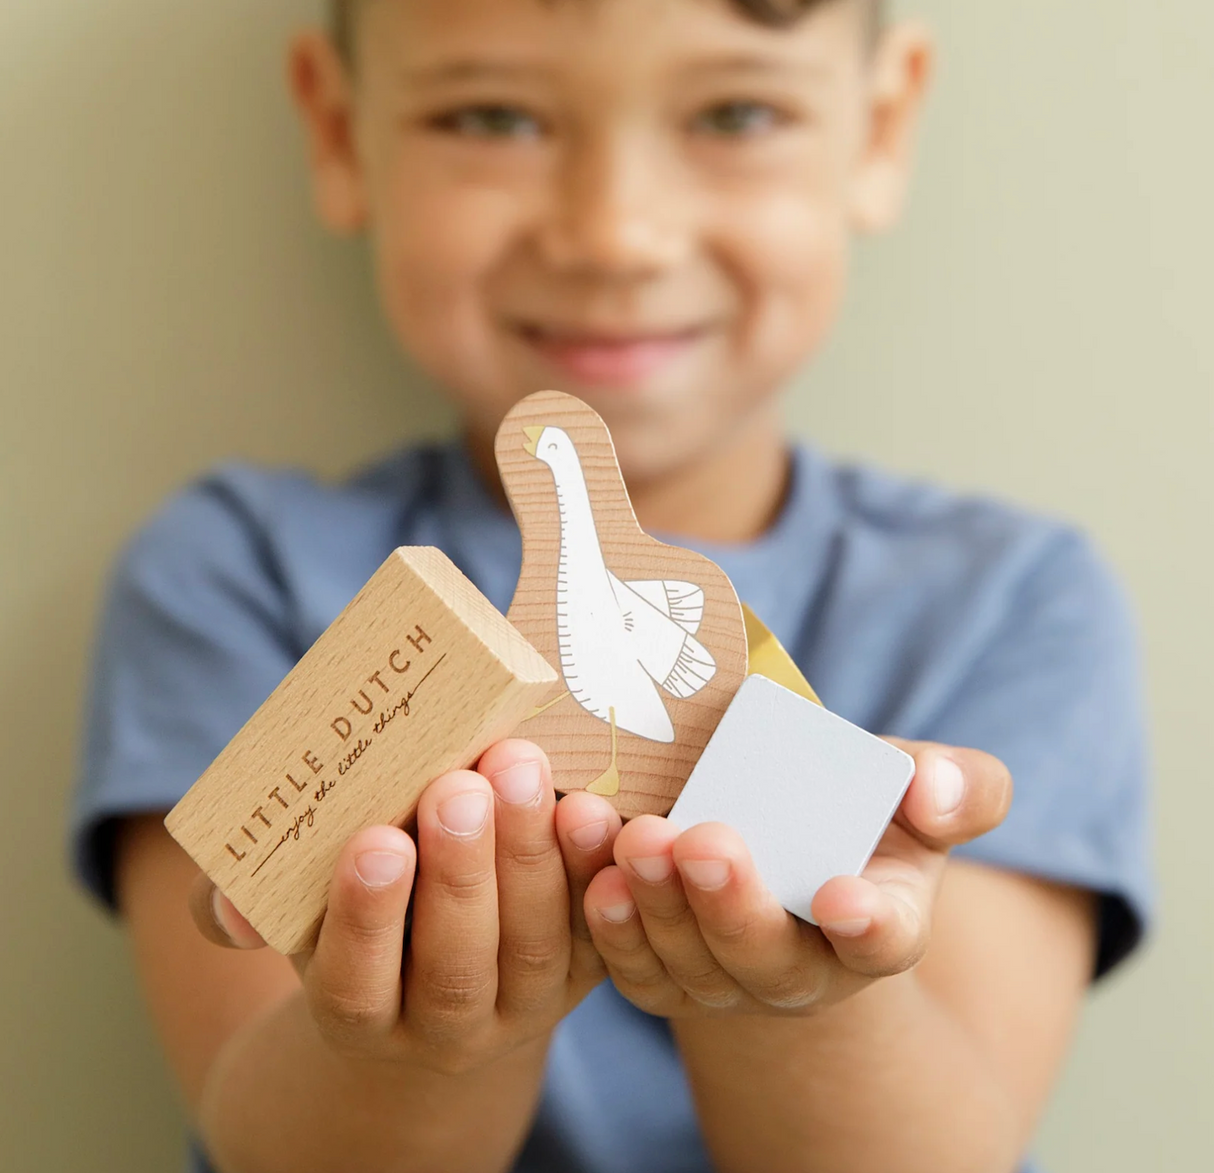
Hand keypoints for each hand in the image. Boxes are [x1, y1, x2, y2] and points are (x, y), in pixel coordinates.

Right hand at [190, 739, 621, 1073]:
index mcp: (359, 1014)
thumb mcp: (299, 919)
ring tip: (518, 769)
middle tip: (458, 786)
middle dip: (459, 873)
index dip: (366, 916)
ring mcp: (519, 1006)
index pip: (355, 983)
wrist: (437, 991)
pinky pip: (597, 932)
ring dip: (529, 857)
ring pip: (530, 948)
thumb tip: (223, 906)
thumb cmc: (358, 926)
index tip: (376, 840)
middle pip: (454, 967)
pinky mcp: (581, 974)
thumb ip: (255, 905)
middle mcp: (442, 1027)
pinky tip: (587, 805)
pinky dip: (594, 870)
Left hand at [581, 741, 1011, 1017]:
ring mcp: (725, 979)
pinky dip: (606, 918)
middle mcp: (801, 971)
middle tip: (702, 841)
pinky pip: (630, 960)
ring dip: (653, 903)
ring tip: (631, 837)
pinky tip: (589, 865)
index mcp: (878, 926)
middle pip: (765, 955)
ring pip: (685, 959)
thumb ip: (958, 788)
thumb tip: (936, 790)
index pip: (882, 939)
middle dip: (730, 904)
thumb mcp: (920, 793)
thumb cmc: (861, 819)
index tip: (842, 897)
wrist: (786, 857)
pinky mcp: (662, 974)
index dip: (866, 924)